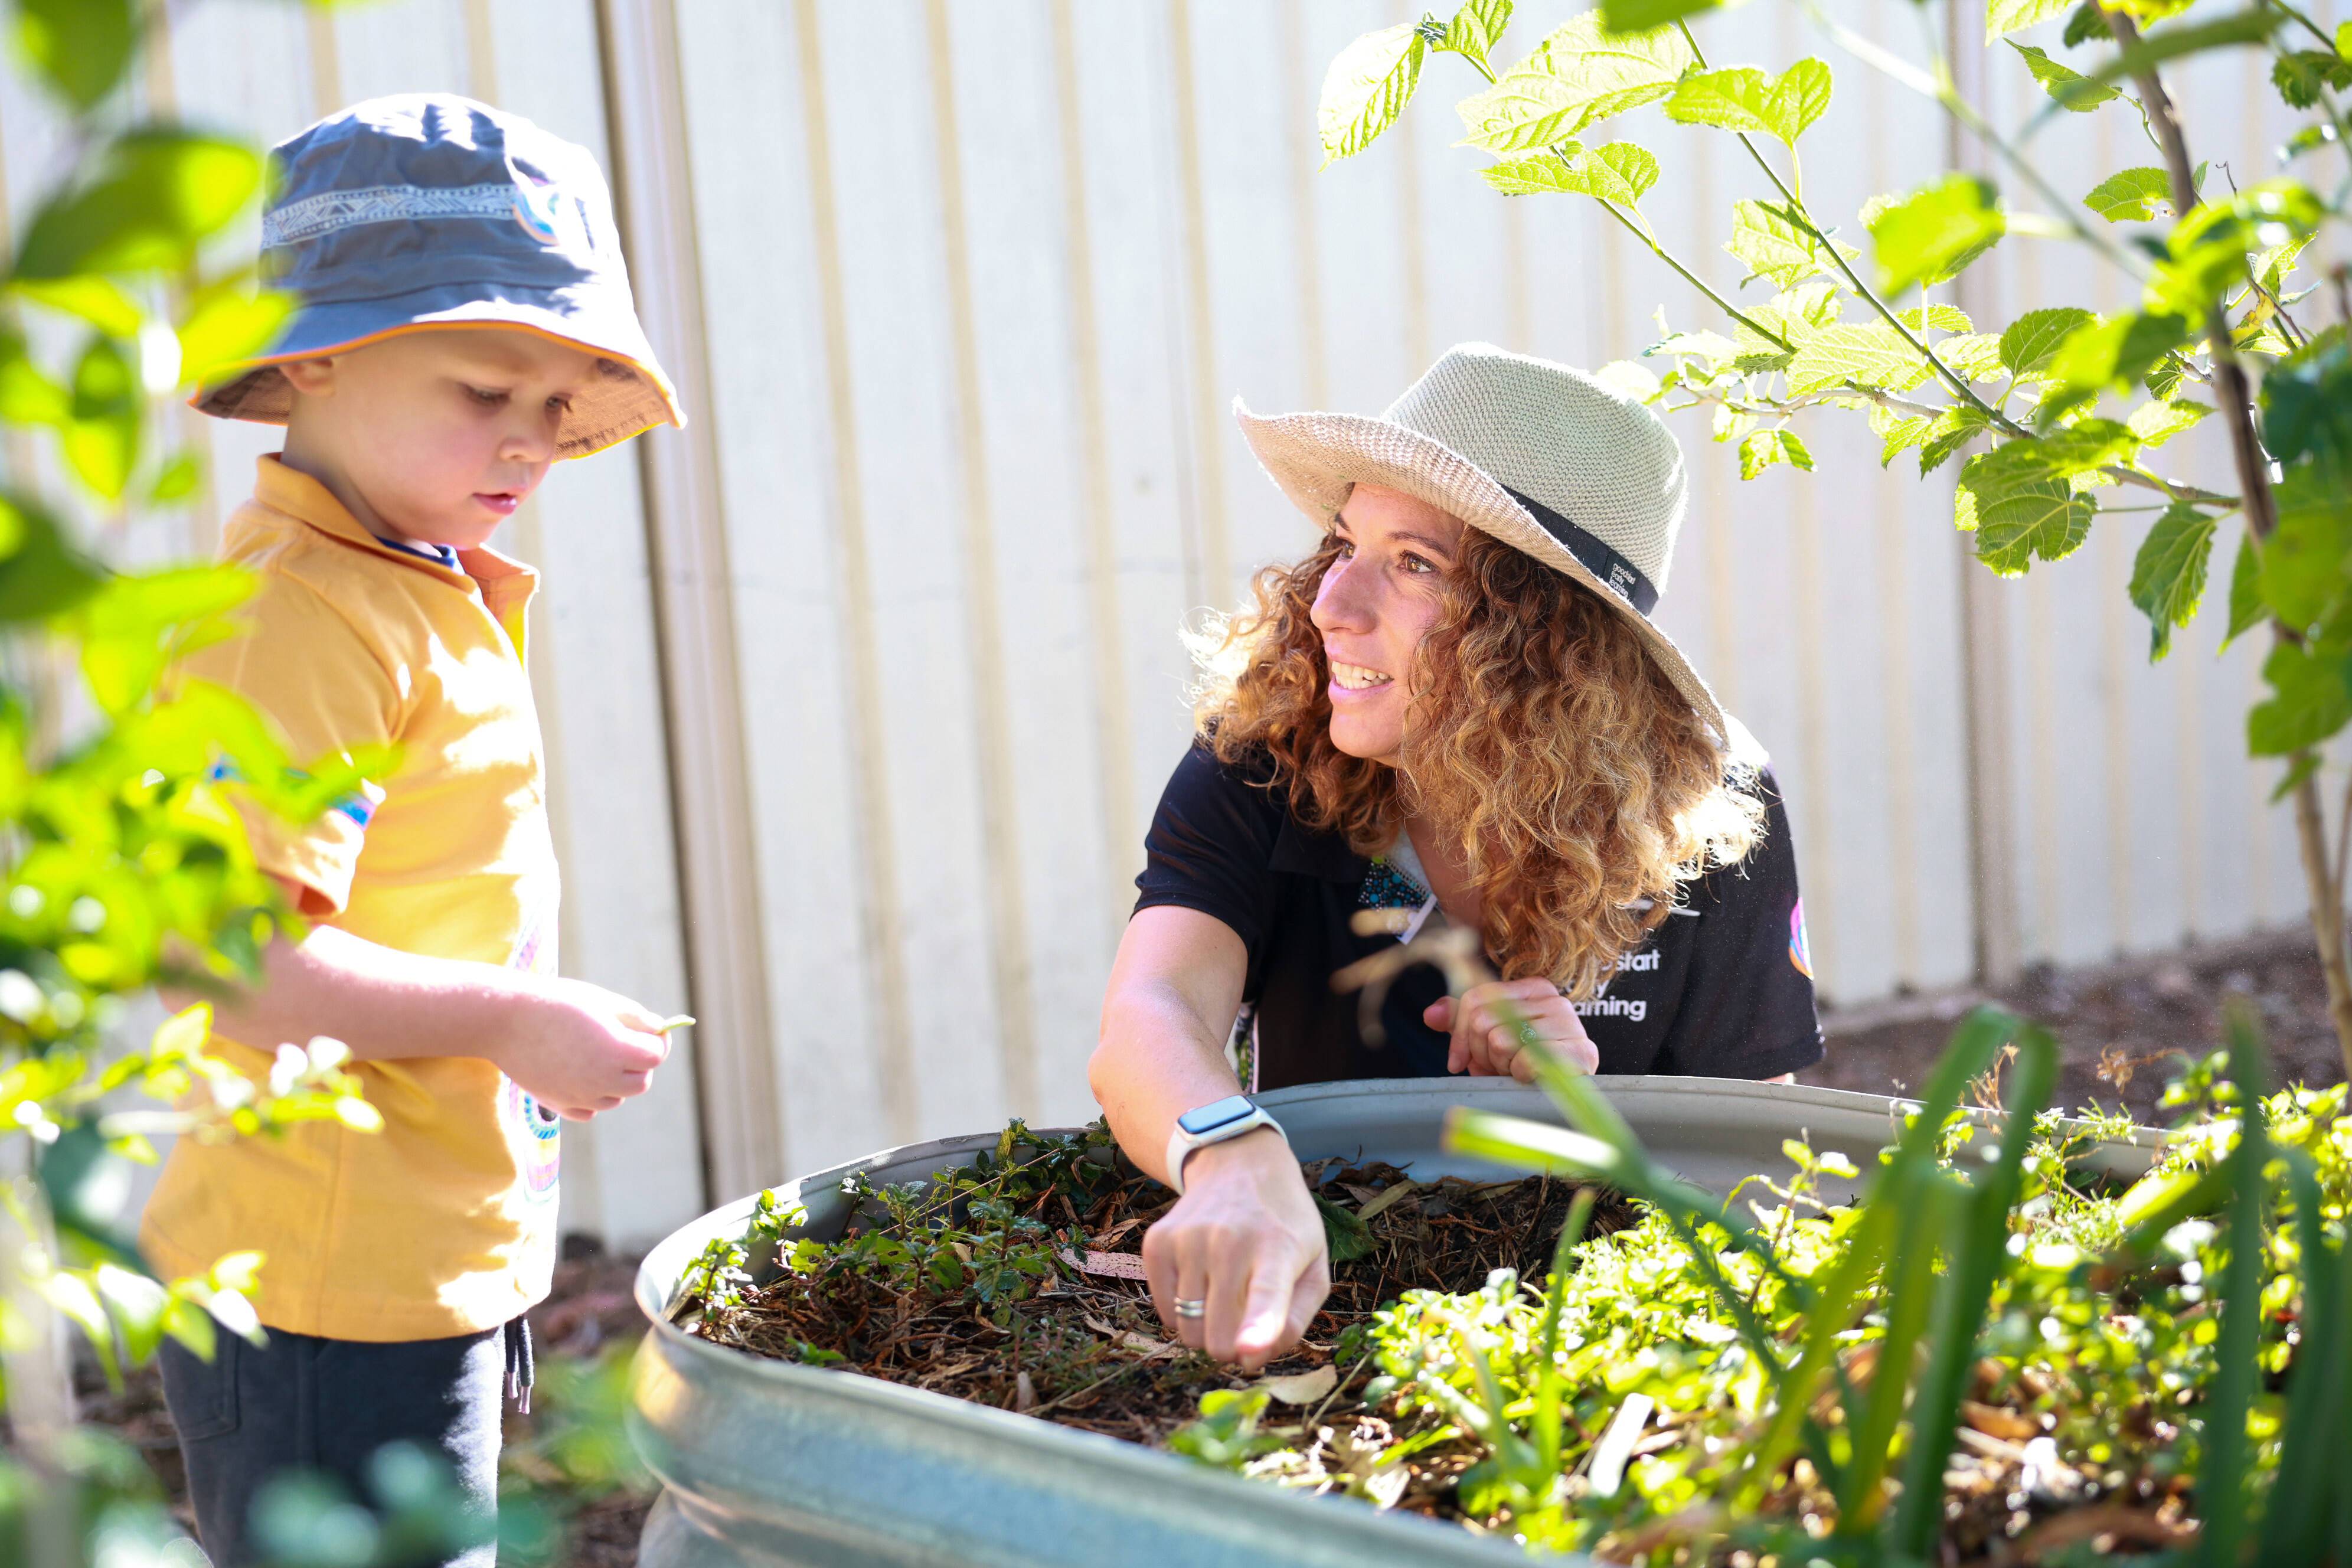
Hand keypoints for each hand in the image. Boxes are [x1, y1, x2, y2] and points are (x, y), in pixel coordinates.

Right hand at [492, 976, 670, 1119]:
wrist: (504, 1020)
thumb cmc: (556, 1002)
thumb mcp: (602, 1001)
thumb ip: (636, 1018)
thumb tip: (660, 1030)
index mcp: (617, 1051)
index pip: (656, 1056)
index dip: (657, 1041)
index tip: (650, 1031)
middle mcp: (602, 1080)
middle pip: (640, 1082)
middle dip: (639, 1064)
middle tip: (625, 1043)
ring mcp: (579, 1097)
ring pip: (616, 1098)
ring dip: (616, 1080)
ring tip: (595, 1053)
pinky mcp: (558, 1106)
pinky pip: (589, 1109)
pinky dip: (592, 1096)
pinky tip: (580, 1073)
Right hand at [1141, 1127, 1328, 1370]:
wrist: (1238, 1164)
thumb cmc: (1284, 1226)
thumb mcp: (1313, 1266)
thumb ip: (1296, 1319)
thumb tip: (1254, 1358)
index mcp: (1277, 1249)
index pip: (1267, 1295)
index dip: (1258, 1328)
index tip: (1248, 1352)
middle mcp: (1229, 1241)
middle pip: (1219, 1335)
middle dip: (1233, 1346)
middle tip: (1245, 1320)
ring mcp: (1188, 1240)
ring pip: (1188, 1331)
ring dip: (1207, 1330)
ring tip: (1225, 1296)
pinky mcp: (1157, 1243)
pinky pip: (1165, 1313)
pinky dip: (1182, 1313)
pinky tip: (1201, 1283)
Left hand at [1424, 979, 1597, 1081]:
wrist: (1569, 1097)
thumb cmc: (1526, 1065)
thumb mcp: (1489, 1040)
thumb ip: (1461, 1022)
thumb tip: (1430, 1014)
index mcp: (1532, 989)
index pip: (1475, 998)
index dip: (1458, 1035)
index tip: (1457, 1062)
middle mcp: (1553, 999)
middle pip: (1484, 1021)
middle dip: (1482, 1054)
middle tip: (1498, 1067)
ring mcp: (1570, 1024)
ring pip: (1501, 1041)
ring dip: (1502, 1067)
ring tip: (1515, 1072)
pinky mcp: (1581, 1052)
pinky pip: (1526, 1062)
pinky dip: (1521, 1076)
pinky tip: (1531, 1079)